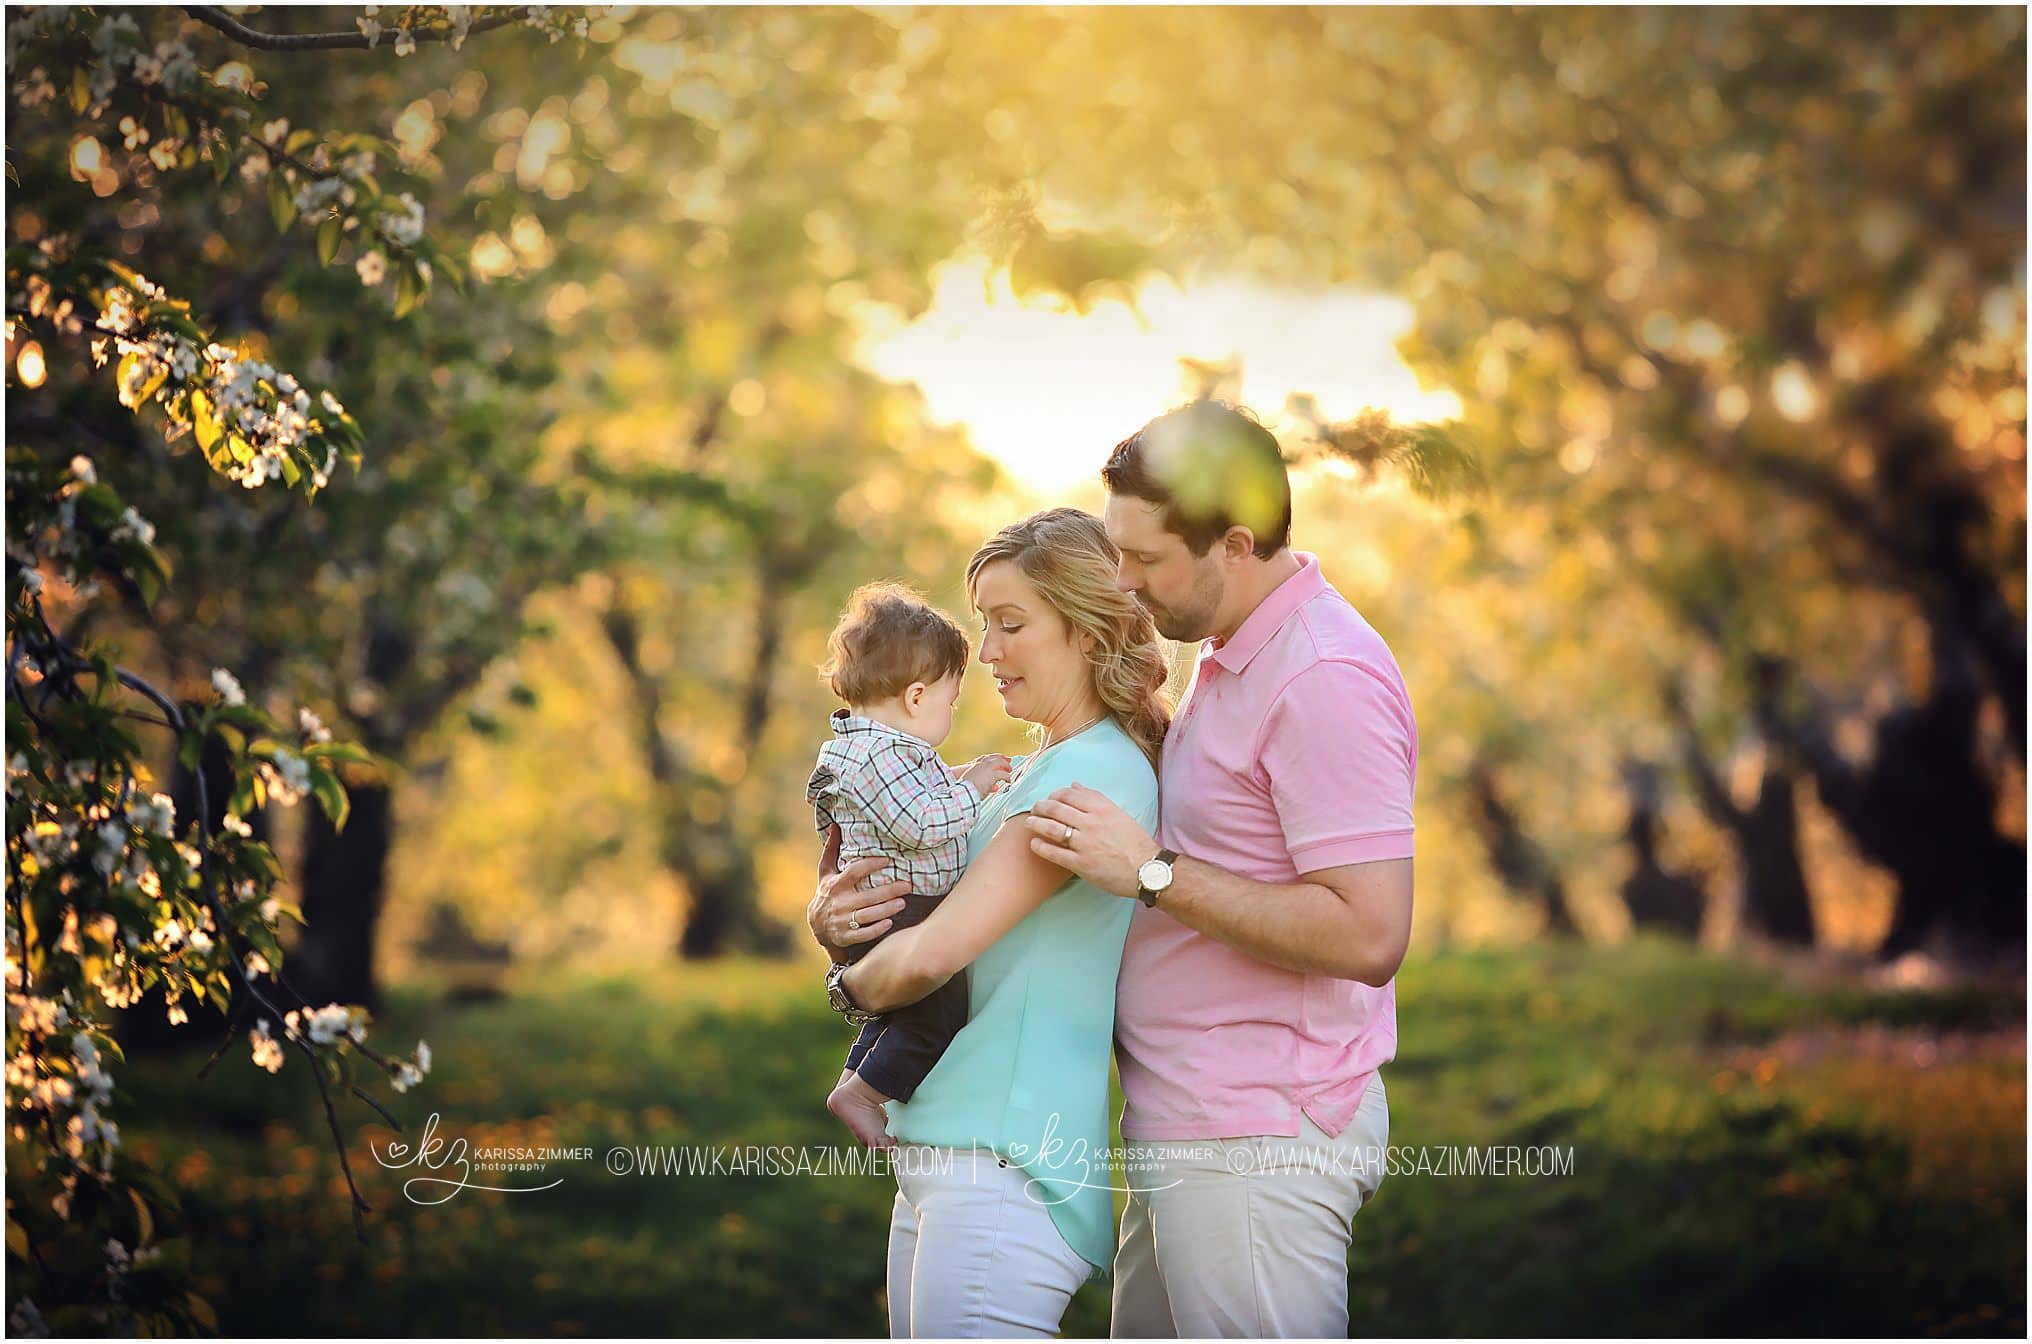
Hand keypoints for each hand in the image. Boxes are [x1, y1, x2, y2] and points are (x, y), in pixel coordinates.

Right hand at [807, 827, 910, 959]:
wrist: (816, 926)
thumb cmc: (827, 892)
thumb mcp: (825, 872)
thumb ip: (831, 850)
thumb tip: (834, 825)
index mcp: (836, 885)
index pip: (854, 872)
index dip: (870, 865)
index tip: (887, 860)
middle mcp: (839, 903)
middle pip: (868, 897)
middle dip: (889, 891)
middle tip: (908, 885)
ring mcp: (843, 921)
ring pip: (868, 916)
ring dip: (887, 910)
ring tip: (902, 903)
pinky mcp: (846, 937)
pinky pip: (864, 934)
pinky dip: (877, 929)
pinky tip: (890, 922)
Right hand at [956, 753, 1012, 794]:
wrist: (964, 792)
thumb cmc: (966, 789)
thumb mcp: (972, 782)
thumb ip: (983, 782)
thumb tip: (993, 787)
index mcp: (975, 765)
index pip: (986, 758)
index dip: (993, 757)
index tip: (998, 758)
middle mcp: (981, 764)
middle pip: (995, 758)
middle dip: (1003, 759)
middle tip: (1008, 760)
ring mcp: (987, 768)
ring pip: (1000, 763)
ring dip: (1006, 767)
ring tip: (1009, 771)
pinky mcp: (992, 775)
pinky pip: (1003, 774)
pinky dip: (1007, 777)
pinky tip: (1008, 780)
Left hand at [1024, 784, 1154, 899]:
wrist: (1147, 869)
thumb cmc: (1136, 842)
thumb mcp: (1119, 814)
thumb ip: (1096, 798)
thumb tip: (1074, 786)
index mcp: (1102, 808)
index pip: (1069, 795)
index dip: (1054, 795)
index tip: (1050, 798)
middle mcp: (1091, 823)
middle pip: (1056, 809)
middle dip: (1041, 807)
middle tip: (1035, 809)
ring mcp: (1084, 843)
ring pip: (1052, 828)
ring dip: (1036, 823)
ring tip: (1029, 823)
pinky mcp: (1081, 864)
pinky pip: (1054, 853)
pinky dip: (1041, 847)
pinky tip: (1034, 844)